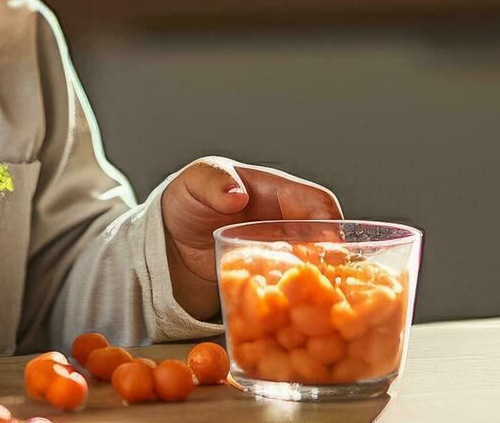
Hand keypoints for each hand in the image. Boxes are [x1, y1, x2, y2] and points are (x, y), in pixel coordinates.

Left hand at [158, 157, 341, 318]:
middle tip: (331, 285)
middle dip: (332, 262)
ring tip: (318, 306)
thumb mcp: (195, 182)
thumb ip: (214, 183)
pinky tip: (292, 317)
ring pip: (311, 269)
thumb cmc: (186, 201)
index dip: (330, 222)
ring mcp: (278, 254)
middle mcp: (285, 224)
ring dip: (317, 286)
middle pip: (323, 240)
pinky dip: (294, 302)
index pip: (318, 202)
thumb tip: (238, 196)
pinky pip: (288, 291)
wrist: (167, 239)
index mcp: (278, 193)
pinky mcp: (266, 280)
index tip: (331, 248)